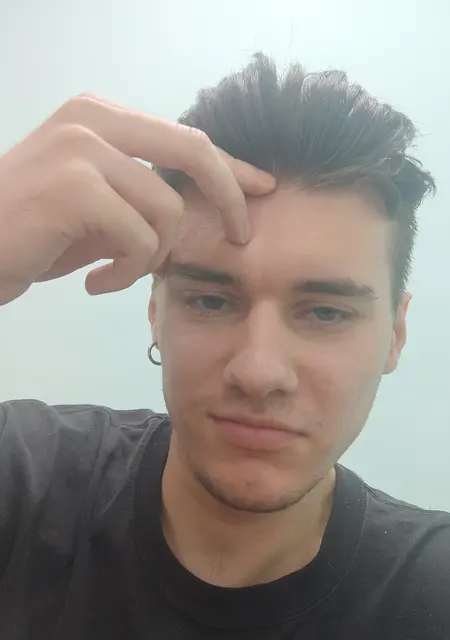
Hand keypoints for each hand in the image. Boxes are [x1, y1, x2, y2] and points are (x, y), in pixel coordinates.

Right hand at [0, 94, 275, 304]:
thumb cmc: (30, 233)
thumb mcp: (96, 210)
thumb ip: (142, 199)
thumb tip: (201, 209)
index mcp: (101, 118)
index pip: (184, 138)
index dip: (231, 166)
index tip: (263, 187)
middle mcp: (94, 121)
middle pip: (194, 153)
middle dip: (229, 197)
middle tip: (241, 238)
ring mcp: (83, 148)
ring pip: (167, 211)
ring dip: (152, 257)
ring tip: (117, 274)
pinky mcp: (76, 186)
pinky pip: (139, 240)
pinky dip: (127, 273)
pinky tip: (96, 285)